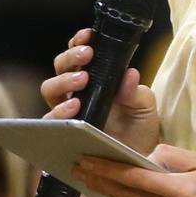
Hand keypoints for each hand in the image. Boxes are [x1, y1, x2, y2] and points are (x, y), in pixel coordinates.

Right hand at [42, 27, 160, 154]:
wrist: (137, 161)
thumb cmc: (139, 130)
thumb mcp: (145, 107)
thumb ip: (136, 91)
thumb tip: (129, 73)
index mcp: (94, 78)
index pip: (78, 53)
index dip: (78, 41)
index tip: (89, 35)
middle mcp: (76, 91)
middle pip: (60, 65)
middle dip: (70, 57)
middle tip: (87, 55)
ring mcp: (68, 111)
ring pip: (50, 88)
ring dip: (63, 80)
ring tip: (82, 80)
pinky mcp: (64, 131)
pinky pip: (50, 119)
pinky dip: (59, 111)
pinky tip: (75, 107)